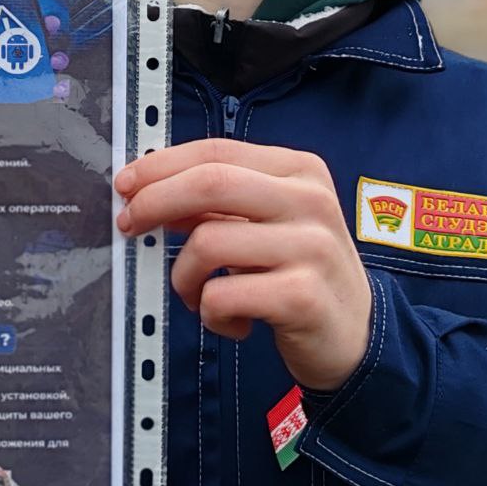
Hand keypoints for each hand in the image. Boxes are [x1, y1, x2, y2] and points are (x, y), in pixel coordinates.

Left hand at [115, 139, 370, 391]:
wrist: (358, 334)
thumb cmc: (301, 272)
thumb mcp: (269, 223)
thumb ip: (220, 203)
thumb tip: (151, 190)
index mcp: (300, 170)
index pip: (217, 151)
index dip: (162, 164)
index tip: (128, 183)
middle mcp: (310, 200)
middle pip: (211, 183)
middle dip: (155, 201)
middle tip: (130, 225)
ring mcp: (311, 247)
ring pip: (208, 242)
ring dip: (184, 276)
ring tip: (198, 294)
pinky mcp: (302, 296)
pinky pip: (221, 295)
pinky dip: (211, 313)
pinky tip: (233, 320)